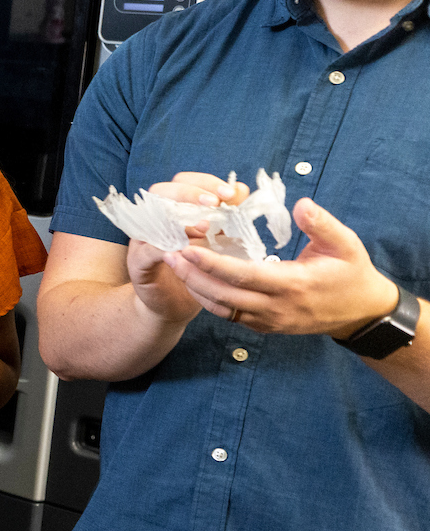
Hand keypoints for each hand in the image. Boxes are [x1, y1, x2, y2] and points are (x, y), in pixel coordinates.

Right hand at [118, 170, 246, 325]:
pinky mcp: (137, 263)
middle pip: (161, 190)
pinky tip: (186, 251)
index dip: (205, 183)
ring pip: (150, 215)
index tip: (230, 193)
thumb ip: (226, 215)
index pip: (183, 181)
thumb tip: (240, 190)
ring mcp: (142, 239)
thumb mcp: (217, 239)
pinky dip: (165, 248)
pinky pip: (146, 249)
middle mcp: (153, 218)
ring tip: (204, 227)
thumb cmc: (198, 269)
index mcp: (173, 208)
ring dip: (177, 217)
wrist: (175, 305)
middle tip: (215, 203)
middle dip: (190, 193)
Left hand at [163, 196, 400, 337]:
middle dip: (192, 276)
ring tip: (176, 265)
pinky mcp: (266, 327)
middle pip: (223, 296)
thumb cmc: (353, 274)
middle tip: (168, 254)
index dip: (212, 263)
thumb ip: (322, 224)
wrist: (362, 313)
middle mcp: (276, 308)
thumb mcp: (346, 244)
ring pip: (222, 309)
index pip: (242, 276)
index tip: (187, 248)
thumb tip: (300, 203)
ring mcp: (269, 321)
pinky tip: (197, 281)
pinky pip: (231, 316)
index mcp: (292, 285)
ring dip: (196, 289)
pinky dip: (210, 300)